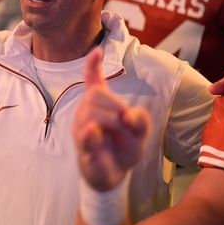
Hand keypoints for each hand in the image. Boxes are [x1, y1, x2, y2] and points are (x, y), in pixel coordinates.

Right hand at [73, 47, 150, 190]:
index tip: (96, 51)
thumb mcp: (141, 131)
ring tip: (120, 132)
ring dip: (112, 121)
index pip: (92, 80)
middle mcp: (87, 111)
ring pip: (92, 113)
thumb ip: (141, 119)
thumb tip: (127, 115)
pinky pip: (84, 135)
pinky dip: (90, 133)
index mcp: (101, 104)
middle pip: (96, 94)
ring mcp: (82, 128)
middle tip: (126, 122)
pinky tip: (94, 132)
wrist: (115, 173)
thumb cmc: (125, 147)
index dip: (93, 65)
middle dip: (116, 105)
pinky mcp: (83, 146)